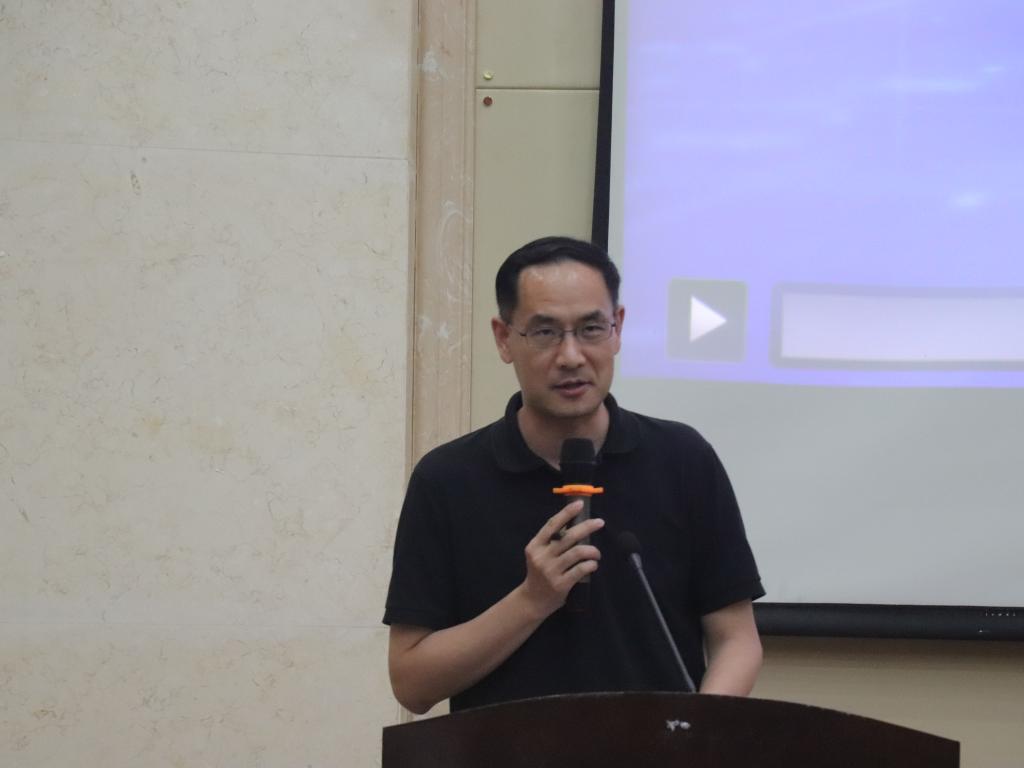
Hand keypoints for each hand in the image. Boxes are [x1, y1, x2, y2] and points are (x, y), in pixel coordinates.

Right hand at [519, 500, 603, 618]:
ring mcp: (551, 571)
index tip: (580, 504)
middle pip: (569, 536)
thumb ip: (552, 541)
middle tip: (600, 522)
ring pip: (577, 552)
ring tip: (596, 553)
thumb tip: (574, 523)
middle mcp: (542, 557)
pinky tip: (593, 564)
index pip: (552, 524)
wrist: (532, 600)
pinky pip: (581, 569)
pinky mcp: (561, 584)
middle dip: (587, 526)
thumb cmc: (539, 573)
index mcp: (535, 546)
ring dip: (592, 550)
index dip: (567, 513)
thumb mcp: (539, 555)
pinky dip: (591, 564)